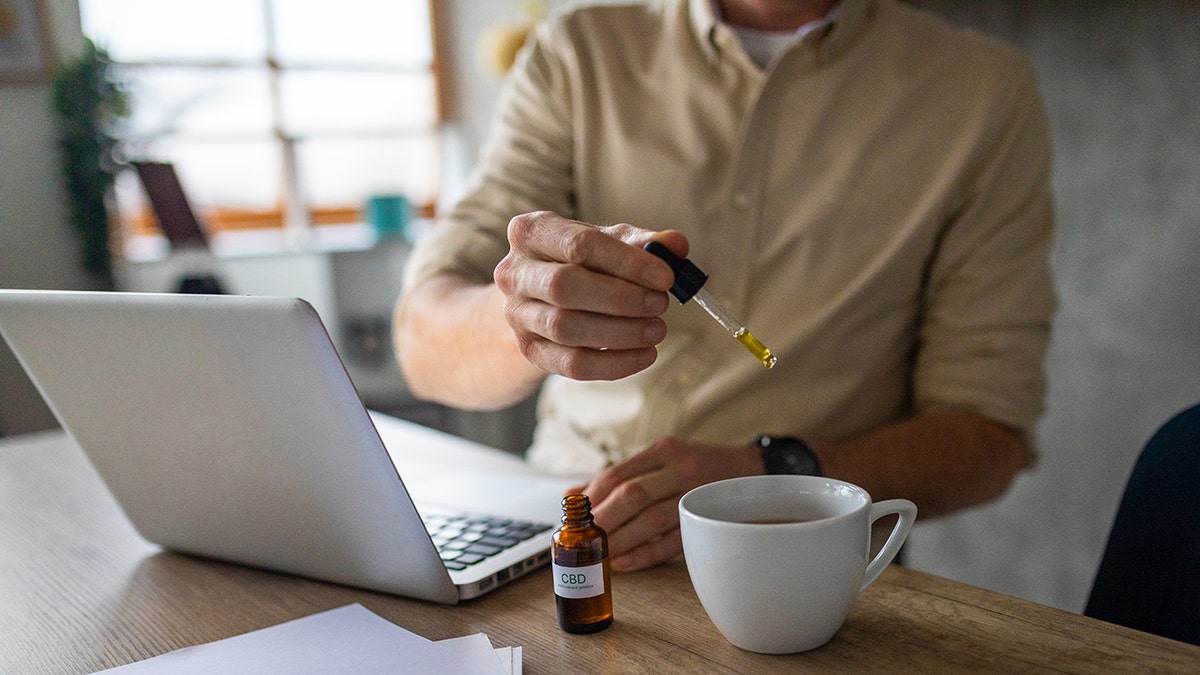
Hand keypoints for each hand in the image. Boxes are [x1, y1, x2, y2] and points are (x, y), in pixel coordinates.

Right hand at [493, 211, 687, 380]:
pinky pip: (572, 364)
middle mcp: (514, 272)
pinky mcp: (530, 351)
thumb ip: (643, 242)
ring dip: (620, 332)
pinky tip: (644, 355)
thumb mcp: (609, 243)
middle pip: (564, 286)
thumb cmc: (580, 263)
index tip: (665, 277)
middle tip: (660, 304)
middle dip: (620, 299)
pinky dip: (614, 363)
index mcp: (531, 232)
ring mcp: (517, 315)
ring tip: (657, 329)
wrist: (540, 300)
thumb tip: (676, 244)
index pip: (580, 244)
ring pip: (566, 328)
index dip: (627, 262)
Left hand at [570, 437, 763, 570]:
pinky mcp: (709, 520)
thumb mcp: (661, 460)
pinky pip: (673, 541)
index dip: (592, 498)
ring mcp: (697, 494)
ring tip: (600, 555)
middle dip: (603, 521)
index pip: (618, 474)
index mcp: (664, 451)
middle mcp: (680, 469)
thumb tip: (571, 495)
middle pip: (632, 495)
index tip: (573, 518)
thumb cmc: (700, 467)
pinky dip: (646, 554)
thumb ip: (619, 476)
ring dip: (621, 540)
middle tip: (582, 541)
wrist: (757, 471)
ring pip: (651, 519)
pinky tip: (627, 563)